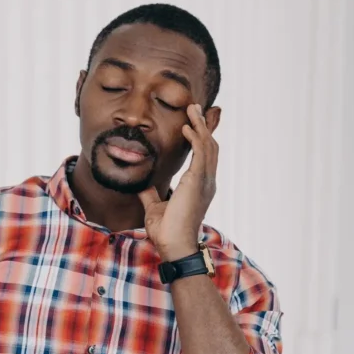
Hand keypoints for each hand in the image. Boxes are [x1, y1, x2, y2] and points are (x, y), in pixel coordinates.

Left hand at [139, 103, 218, 260]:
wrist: (173, 245)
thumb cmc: (167, 231)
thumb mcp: (155, 207)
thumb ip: (151, 195)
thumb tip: (143, 185)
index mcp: (199, 187)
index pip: (203, 157)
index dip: (200, 139)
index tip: (192, 125)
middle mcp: (207, 182)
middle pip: (209, 146)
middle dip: (203, 126)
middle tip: (194, 109)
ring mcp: (205, 181)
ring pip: (208, 145)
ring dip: (200, 125)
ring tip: (192, 109)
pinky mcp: (198, 180)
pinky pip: (200, 152)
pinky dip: (195, 137)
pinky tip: (186, 127)